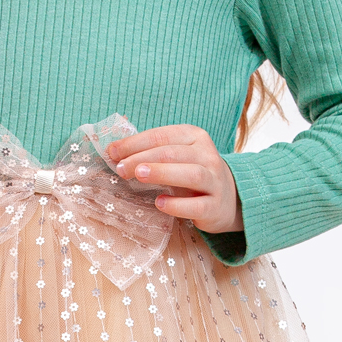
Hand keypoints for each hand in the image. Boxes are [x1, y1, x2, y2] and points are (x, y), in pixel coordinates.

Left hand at [104, 124, 242, 235]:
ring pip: (191, 174)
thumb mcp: (176, 155)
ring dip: (162, 173)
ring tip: (139, 176)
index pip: (162, 135)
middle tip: (121, 168)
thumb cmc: (191, 173)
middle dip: (143, 158)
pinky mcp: (215, 206)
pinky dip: (178, 204)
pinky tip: (160, 203)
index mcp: (195, 137)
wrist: (229, 198)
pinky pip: (197, 205)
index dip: (135, 143)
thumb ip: (150, 150)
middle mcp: (207, 155)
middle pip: (173, 153)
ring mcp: (215, 181)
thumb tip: (113, 150)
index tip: (112, 152)